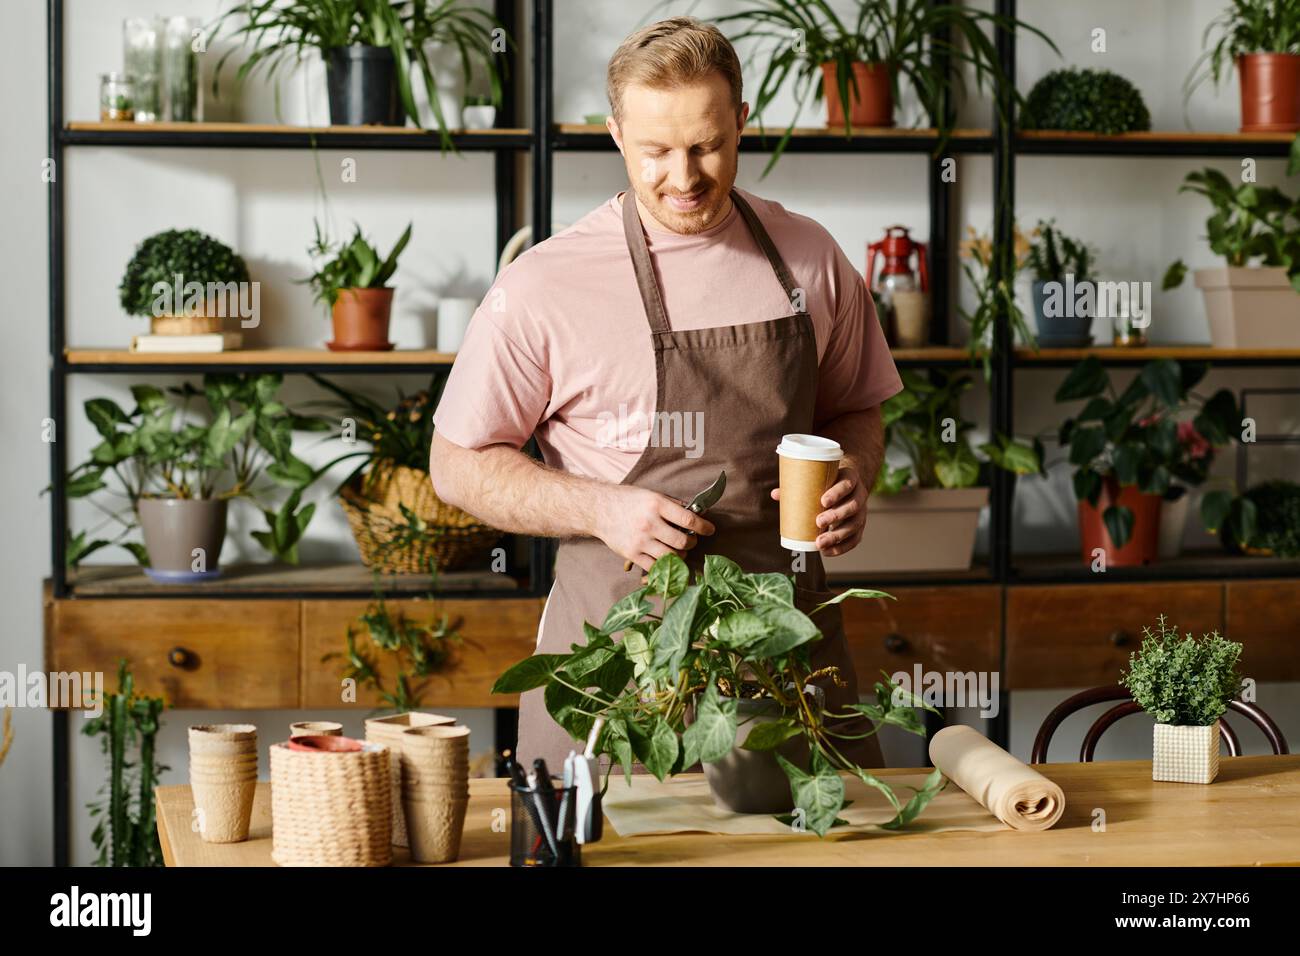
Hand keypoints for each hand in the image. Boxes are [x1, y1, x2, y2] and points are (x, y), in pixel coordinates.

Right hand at [594, 484, 715, 572]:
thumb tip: (696, 513)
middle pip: (682, 541)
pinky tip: (666, 559)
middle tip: (691, 541)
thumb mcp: (651, 495)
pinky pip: (655, 566)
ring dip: (680, 555)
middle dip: (692, 542)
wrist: (599, 509)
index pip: (688, 519)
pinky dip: (664, 565)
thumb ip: (672, 505)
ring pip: (671, 556)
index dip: (704, 526)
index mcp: (656, 505)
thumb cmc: (627, 500)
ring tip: (679, 550)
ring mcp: (640, 541)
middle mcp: (649, 523)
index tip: (710, 530)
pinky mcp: (632, 554)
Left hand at [770, 464, 865, 556]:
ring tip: (820, 542)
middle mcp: (859, 495)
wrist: (849, 482)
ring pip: (854, 525)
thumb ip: (799, 486)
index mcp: (850, 478)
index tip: (823, 501)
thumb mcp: (819, 477)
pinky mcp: (859, 526)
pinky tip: (827, 552)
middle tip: (818, 522)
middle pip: (852, 507)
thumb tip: (775, 494)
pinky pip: (854, 539)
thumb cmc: (830, 480)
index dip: (837, 493)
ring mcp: (862, 511)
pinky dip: (841, 547)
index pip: (847, 484)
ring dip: (837, 535)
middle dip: (836, 516)